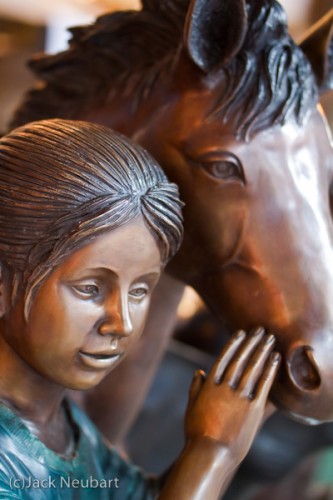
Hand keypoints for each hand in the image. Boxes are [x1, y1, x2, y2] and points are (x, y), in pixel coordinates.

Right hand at [184, 328, 280, 464]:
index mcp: (209, 385)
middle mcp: (224, 387)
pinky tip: (275, 359)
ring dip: (262, 351)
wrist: (211, 454)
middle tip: (260, 330)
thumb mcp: (191, 407)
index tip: (241, 332)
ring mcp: (239, 397)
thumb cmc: (197, 433)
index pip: (223, 358)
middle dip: (251, 342)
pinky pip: (263, 385)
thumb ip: (195, 388)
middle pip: (240, 359)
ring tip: (270, 339)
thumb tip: (198, 371)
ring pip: (253, 368)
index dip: (233, 344)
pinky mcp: (253, 409)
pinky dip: (270, 370)